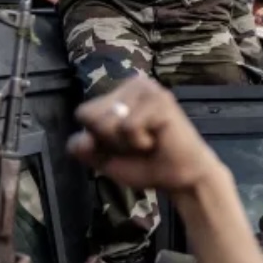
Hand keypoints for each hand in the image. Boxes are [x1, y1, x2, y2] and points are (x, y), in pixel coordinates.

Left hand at [69, 77, 217, 194]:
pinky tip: (157, 140)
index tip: (122, 144)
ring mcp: (147, 89)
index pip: (83, 113)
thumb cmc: (146, 164)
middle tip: (138, 143)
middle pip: (90, 115)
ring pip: (107, 121)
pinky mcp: (160, 100)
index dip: (97, 138)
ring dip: (125, 143)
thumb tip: (80, 140)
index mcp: (119, 93)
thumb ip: (84, 149)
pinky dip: (139, 142)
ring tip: (148, 141)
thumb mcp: (105, 158)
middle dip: (109, 140)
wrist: (181, 178)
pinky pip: (128, 126)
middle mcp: (132, 84)